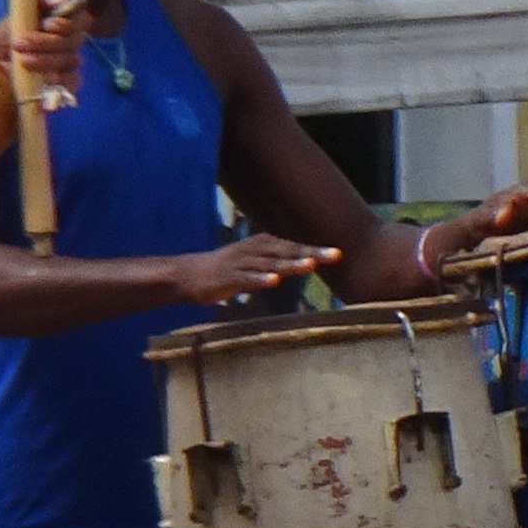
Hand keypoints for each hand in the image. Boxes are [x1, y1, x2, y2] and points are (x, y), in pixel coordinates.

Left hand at [5, 0, 87, 102]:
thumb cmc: (8, 33)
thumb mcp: (19, 9)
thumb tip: (58, 0)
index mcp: (66, 22)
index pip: (82, 20)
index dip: (68, 23)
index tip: (48, 24)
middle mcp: (72, 42)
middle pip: (73, 42)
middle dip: (46, 42)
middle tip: (19, 43)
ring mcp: (70, 63)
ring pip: (70, 61)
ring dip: (45, 61)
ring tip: (22, 61)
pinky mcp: (66, 83)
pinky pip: (73, 82)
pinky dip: (61, 81)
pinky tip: (46, 81)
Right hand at [171, 232, 329, 309]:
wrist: (188, 274)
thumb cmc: (228, 270)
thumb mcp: (257, 262)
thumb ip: (280, 262)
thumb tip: (308, 263)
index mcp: (262, 246)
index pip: (293, 246)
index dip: (316, 249)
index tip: (339, 253)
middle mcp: (254, 251)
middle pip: (286, 251)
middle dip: (310, 252)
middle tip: (335, 255)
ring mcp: (240, 263)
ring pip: (269, 263)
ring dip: (290, 264)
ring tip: (310, 265)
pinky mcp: (227, 277)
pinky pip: (246, 279)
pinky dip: (260, 280)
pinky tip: (274, 282)